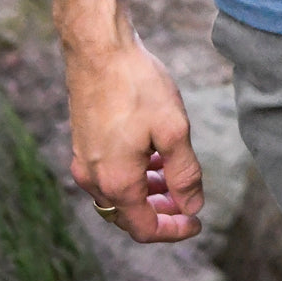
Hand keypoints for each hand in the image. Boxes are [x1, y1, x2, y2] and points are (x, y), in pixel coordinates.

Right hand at [66, 35, 203, 241]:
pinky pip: (110, 174)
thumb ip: (185, 174)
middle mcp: (94, 179)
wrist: (100, 50)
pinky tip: (153, 156)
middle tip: (189, 202)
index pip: (145, 227)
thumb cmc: (138, 86)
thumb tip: (192, 207)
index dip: (174, 230)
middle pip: (129, 215)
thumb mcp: (173, 130)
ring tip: (175, 178)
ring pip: (119, 194)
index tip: (197, 223)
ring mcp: (85, 160)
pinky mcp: (84, 142)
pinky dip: (133, 175)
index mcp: (117, 182)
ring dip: (148, 193)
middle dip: (162, 212)